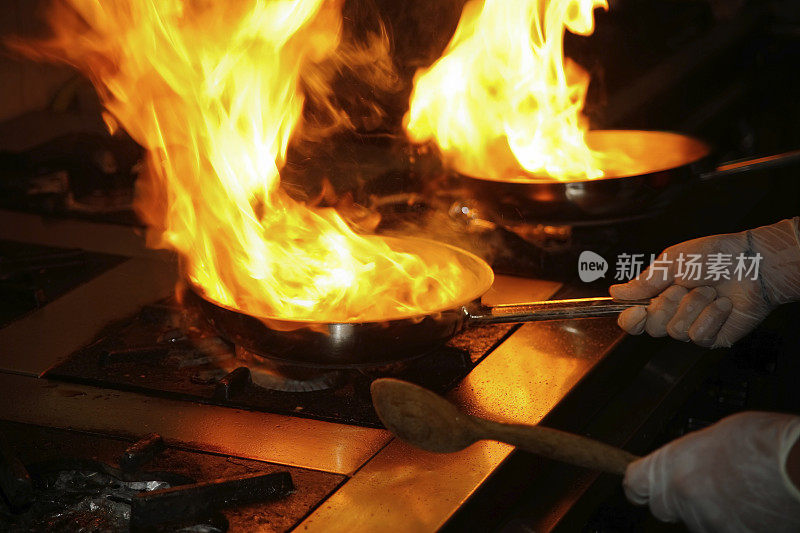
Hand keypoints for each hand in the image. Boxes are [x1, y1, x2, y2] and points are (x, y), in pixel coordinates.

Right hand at [610, 218, 799, 346]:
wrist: (753, 264)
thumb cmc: (715, 256)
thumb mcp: (671, 262)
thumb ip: (642, 282)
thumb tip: (615, 292)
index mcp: (659, 295)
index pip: (632, 319)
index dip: (629, 319)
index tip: (637, 310)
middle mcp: (674, 313)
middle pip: (651, 327)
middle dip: (668, 304)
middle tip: (685, 286)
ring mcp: (693, 326)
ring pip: (676, 330)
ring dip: (693, 305)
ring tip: (710, 290)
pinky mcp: (713, 337)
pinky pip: (698, 335)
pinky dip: (711, 316)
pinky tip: (722, 304)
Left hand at [624, 411, 799, 532]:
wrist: (798, 467)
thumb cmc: (762, 444)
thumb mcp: (712, 437)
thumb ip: (688, 455)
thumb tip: (682, 465)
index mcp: (672, 467)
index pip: (634, 484)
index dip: (637, 484)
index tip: (638, 484)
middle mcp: (684, 499)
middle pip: (662, 507)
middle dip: (674, 498)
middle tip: (700, 483)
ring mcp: (708, 523)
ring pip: (696, 522)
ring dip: (709, 511)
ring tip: (737, 489)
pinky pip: (722, 530)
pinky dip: (733, 522)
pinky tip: (750, 505)